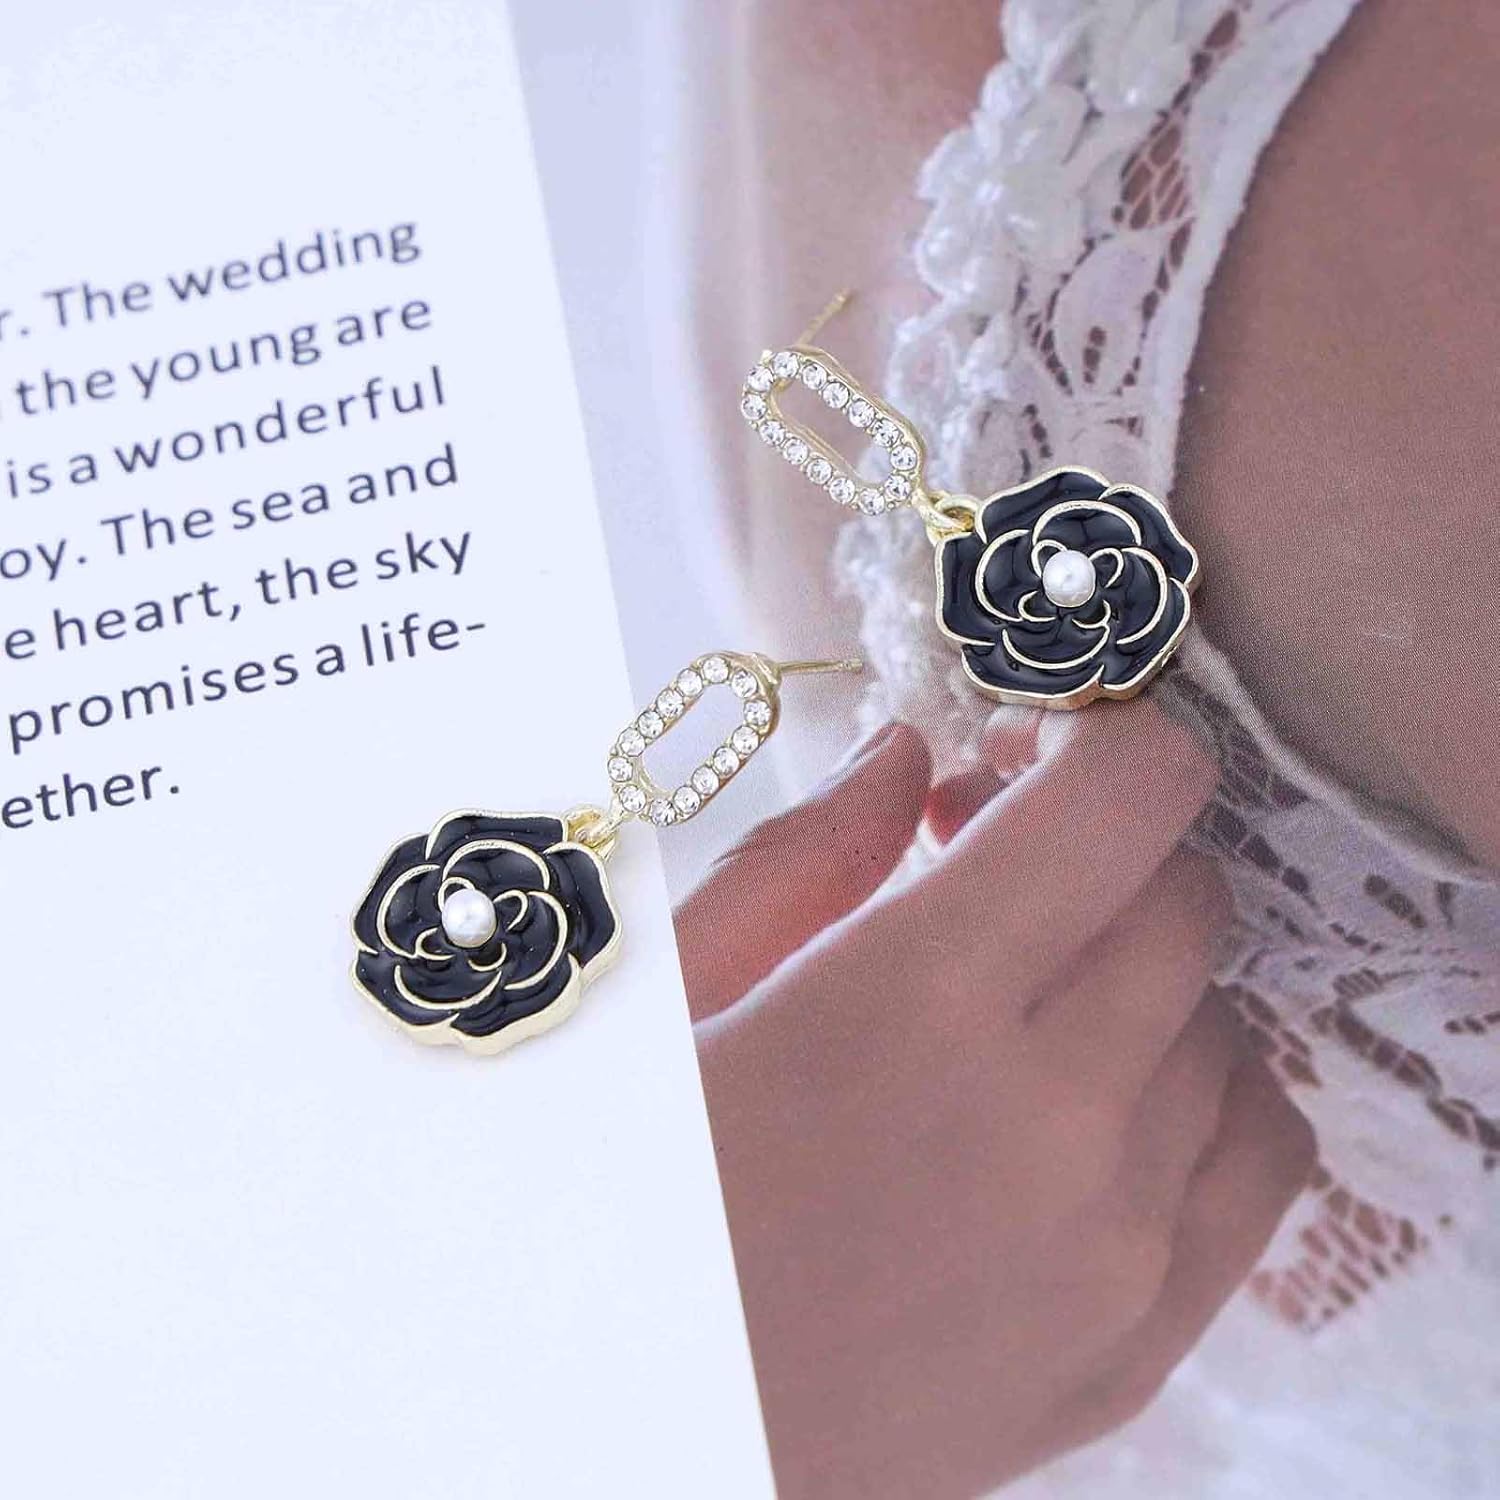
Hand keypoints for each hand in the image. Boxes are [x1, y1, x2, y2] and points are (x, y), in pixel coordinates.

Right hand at [678, 702, 1314, 1498]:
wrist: (631, 1442)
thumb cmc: (615, 1208)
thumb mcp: (662, 1003)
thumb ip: (800, 858)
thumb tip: (908, 753)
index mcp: (919, 1000)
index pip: (1131, 794)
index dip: (1093, 741)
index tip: (1014, 764)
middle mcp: (1054, 1118)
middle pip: (1187, 900)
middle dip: (1102, 854)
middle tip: (989, 879)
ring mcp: (1115, 1247)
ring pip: (1228, 1025)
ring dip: (1141, 976)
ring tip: (1024, 1005)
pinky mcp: (1134, 1345)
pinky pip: (1264, 1159)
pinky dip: (1211, 1093)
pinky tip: (1104, 1100)